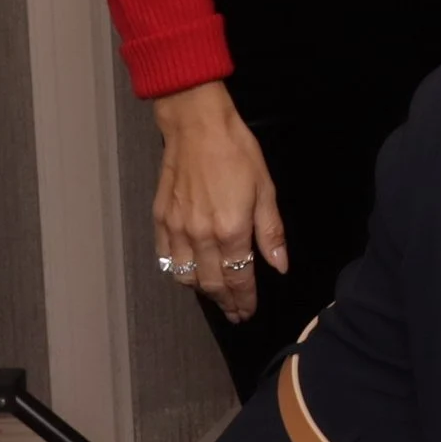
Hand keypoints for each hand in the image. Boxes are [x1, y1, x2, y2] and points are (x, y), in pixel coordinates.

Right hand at [150, 81, 284, 323]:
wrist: (198, 128)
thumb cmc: (238, 153)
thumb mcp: (266, 189)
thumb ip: (271, 232)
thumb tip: (280, 265)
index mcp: (230, 230)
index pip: (238, 278)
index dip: (244, 299)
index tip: (248, 312)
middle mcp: (200, 237)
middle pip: (211, 283)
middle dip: (225, 302)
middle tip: (235, 313)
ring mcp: (176, 230)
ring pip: (186, 276)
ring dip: (201, 291)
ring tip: (216, 296)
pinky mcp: (160, 220)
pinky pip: (165, 258)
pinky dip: (177, 272)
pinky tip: (188, 273)